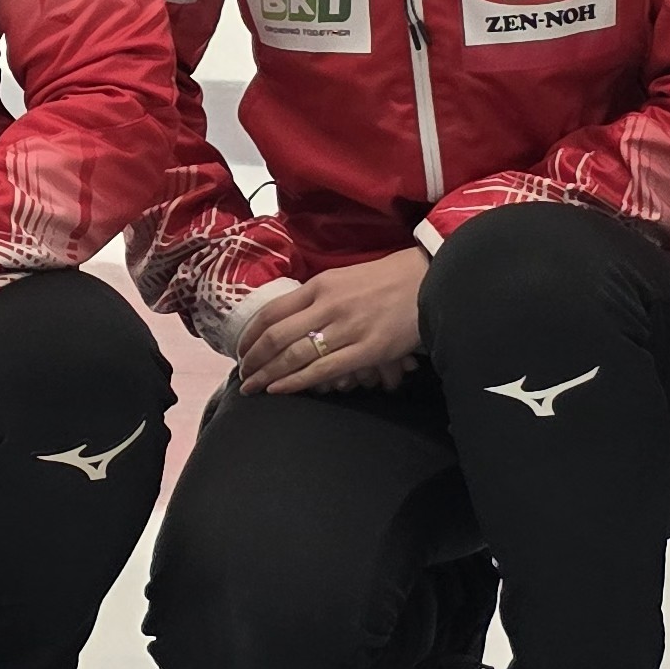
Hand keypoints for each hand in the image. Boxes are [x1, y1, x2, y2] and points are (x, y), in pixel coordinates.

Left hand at [232, 248, 428, 394]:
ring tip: (254, 388)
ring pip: (294, 356)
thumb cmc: (385, 280)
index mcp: (319, 286)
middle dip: (253, 360)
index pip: (272, 312)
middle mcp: (328, 306)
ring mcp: (347, 328)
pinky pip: (322, 370)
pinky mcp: (367, 350)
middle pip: (276, 337)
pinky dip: (296, 382)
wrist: (428, 279)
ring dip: (268, 375)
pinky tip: (280, 390)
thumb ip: (316, 298)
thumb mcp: (343, 279)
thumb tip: (288, 322)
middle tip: (243, 376)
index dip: (250, 336)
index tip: (241, 351)